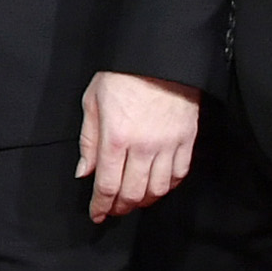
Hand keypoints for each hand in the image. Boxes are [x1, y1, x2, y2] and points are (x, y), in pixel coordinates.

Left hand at [77, 69, 200, 221]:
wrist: (159, 56)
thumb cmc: (122, 75)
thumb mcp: (92, 101)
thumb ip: (88, 141)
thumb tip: (84, 171)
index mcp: (115, 138)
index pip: (107, 185)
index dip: (101, 205)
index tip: (97, 214)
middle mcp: (143, 146)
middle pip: (133, 193)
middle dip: (120, 207)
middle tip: (113, 210)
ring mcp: (168, 145)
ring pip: (158, 189)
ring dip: (144, 201)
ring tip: (134, 200)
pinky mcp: (187, 139)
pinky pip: (180, 174)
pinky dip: (168, 186)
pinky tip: (158, 186)